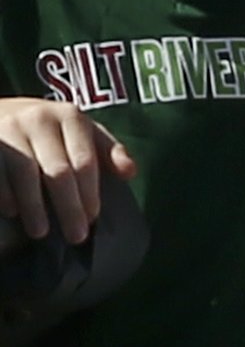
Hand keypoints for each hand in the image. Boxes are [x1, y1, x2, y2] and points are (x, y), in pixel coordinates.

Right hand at [0, 98, 132, 245]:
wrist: (1, 110)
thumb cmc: (50, 129)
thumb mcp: (81, 130)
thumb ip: (106, 151)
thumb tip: (130, 172)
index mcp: (70, 117)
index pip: (85, 161)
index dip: (89, 192)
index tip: (93, 219)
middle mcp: (40, 120)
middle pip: (58, 171)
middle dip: (68, 206)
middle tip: (75, 236)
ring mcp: (10, 131)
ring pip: (25, 174)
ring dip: (34, 207)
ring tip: (41, 232)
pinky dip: (5, 195)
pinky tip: (12, 213)